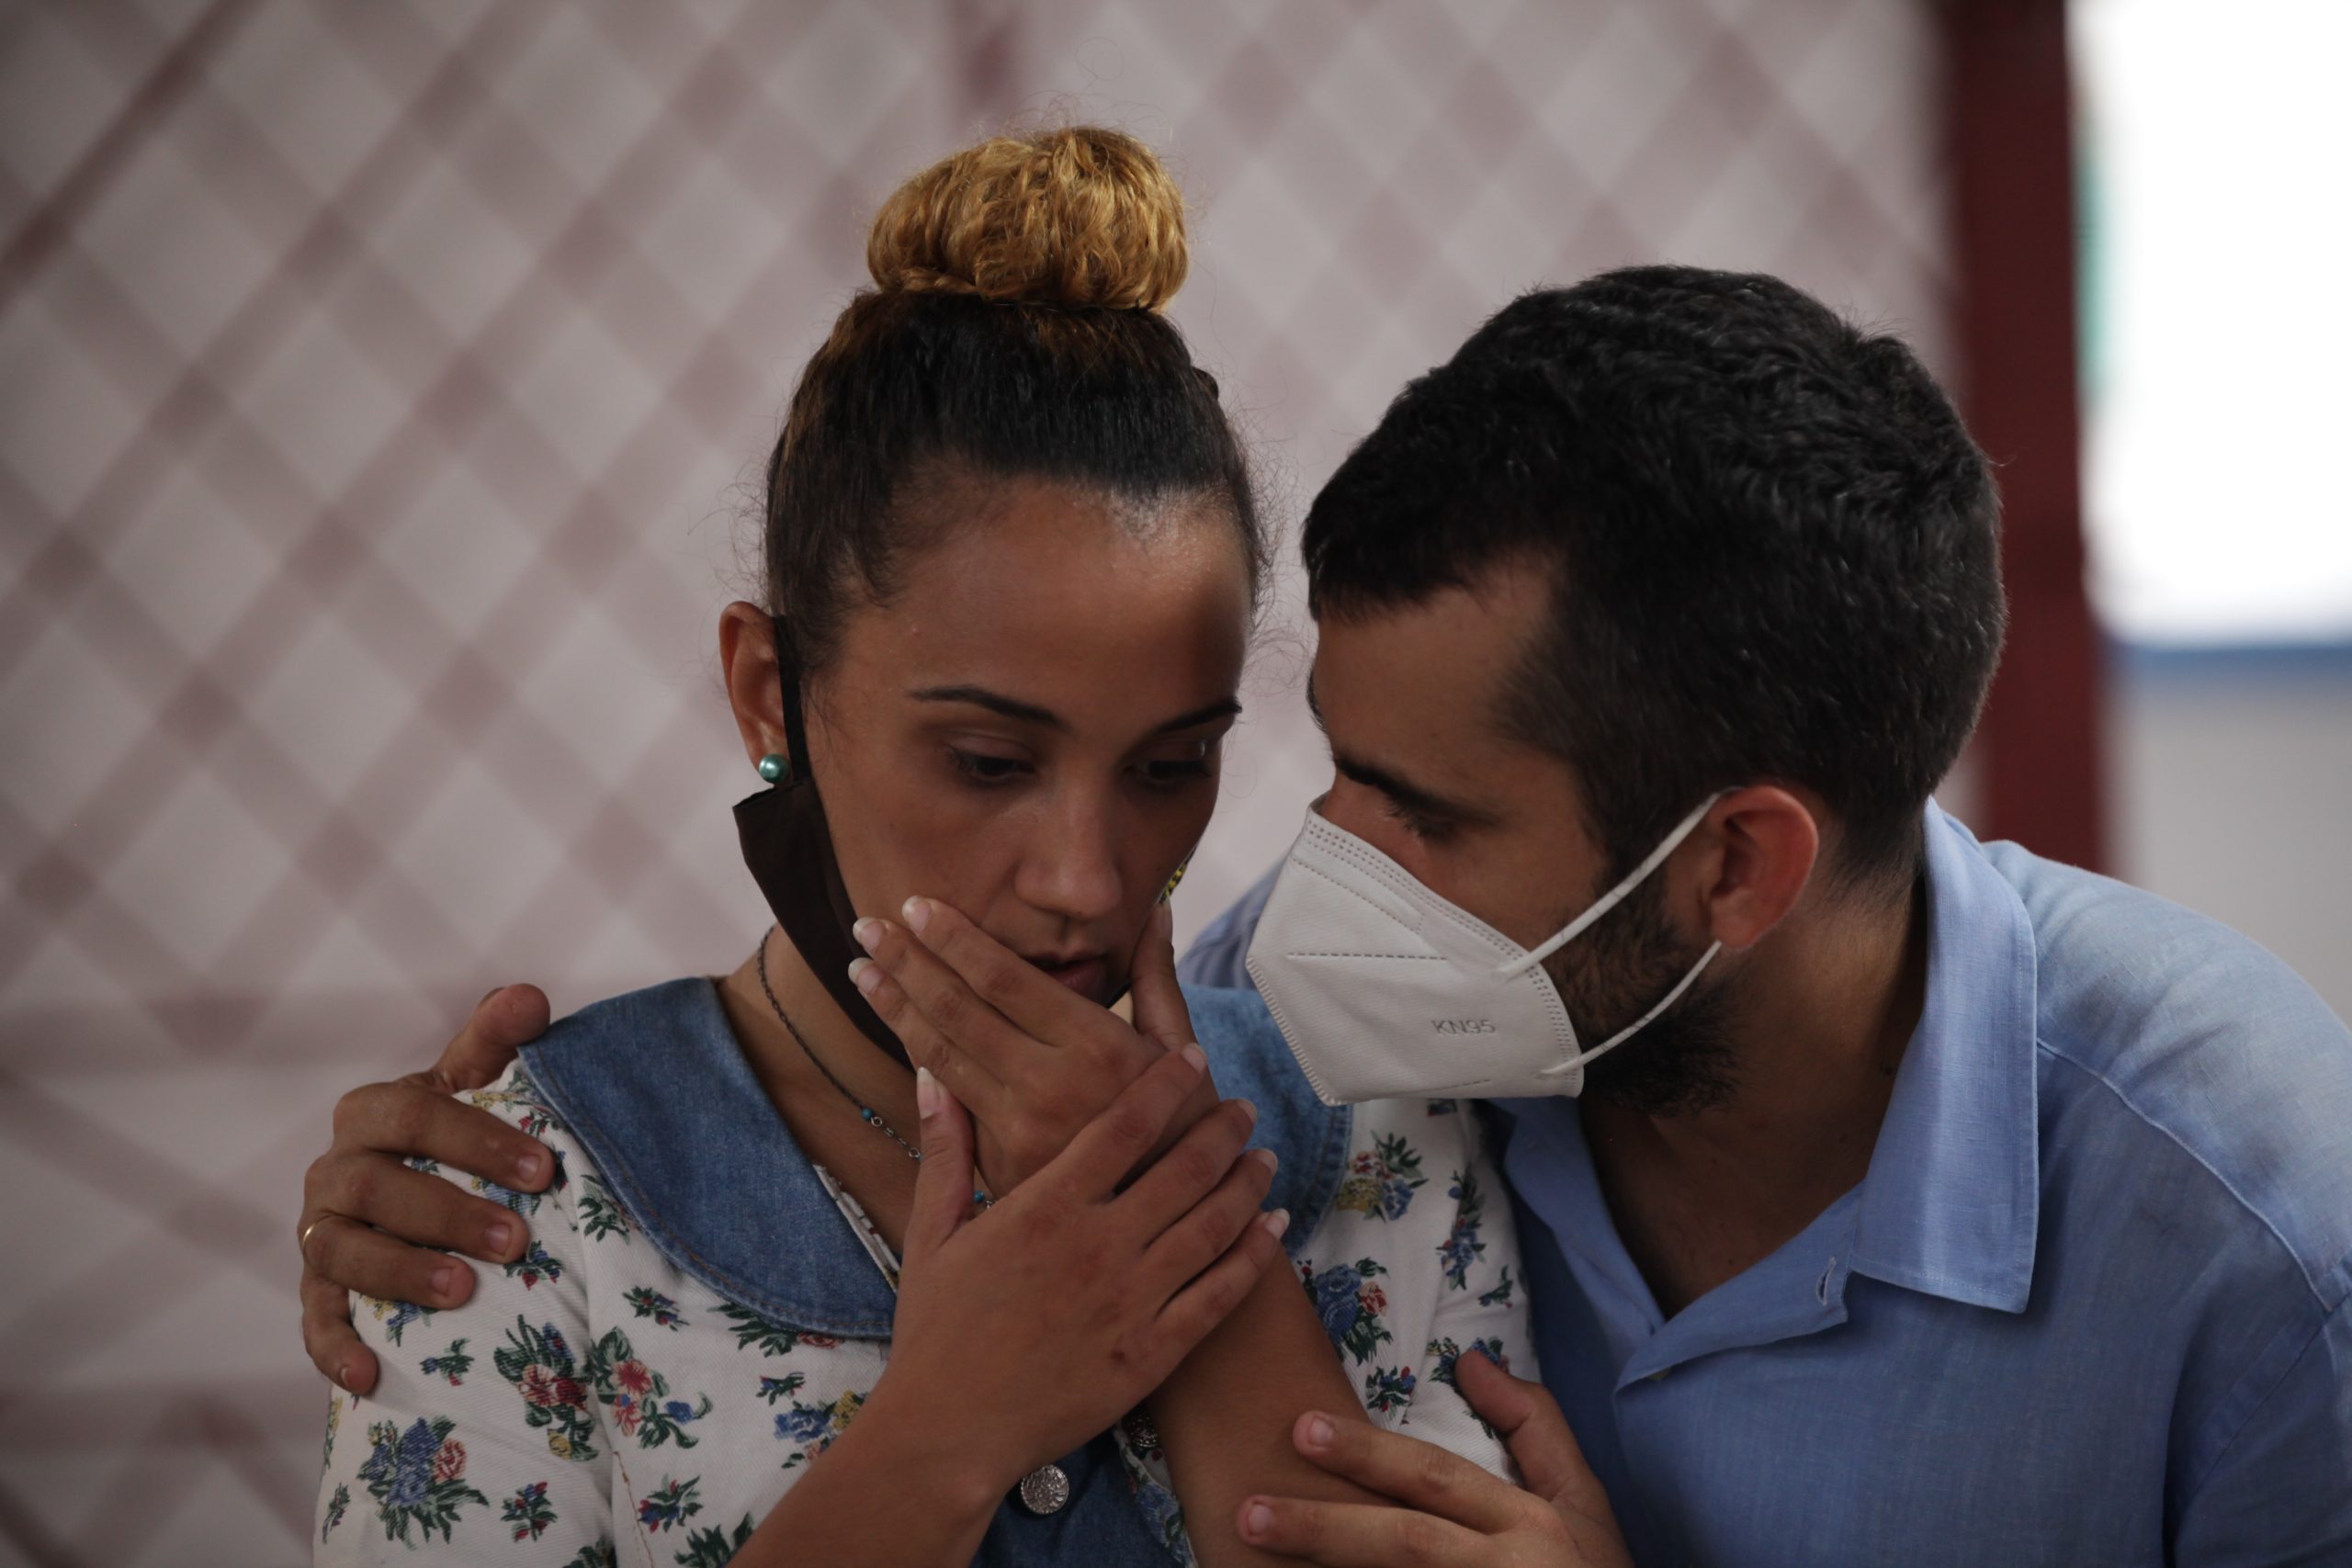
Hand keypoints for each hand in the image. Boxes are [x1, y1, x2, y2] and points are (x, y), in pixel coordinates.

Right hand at [297, 984, 556, 1393]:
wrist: (424, 1201)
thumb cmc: (460, 1137)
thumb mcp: (478, 1087)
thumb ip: (497, 1043)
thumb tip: (528, 996)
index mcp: (372, 1113)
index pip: (414, 1114)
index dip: (477, 1140)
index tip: (544, 1169)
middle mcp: (335, 1172)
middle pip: (375, 1186)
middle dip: (448, 1212)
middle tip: (518, 1238)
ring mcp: (321, 1234)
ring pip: (342, 1253)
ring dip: (401, 1273)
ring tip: (466, 1291)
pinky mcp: (318, 1294)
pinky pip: (314, 1324)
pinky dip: (335, 1349)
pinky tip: (370, 1375)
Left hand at [849, 896, 1218, 1187]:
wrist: (1180, 1231)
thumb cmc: (1187, 1130)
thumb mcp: (1181, 1050)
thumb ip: (1156, 977)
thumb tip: (1157, 909)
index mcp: (1099, 1044)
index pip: (1005, 978)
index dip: (955, 939)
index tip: (916, 905)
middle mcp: (1053, 1084)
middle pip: (959, 1010)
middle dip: (907, 963)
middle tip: (867, 926)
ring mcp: (1023, 1130)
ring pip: (942, 1057)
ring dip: (896, 1009)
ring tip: (863, 970)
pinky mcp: (1005, 1167)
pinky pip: (951, 1106)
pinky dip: (920, 1063)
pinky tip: (899, 1032)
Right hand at [857, 1042, 1291, 1499]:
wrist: (949, 1432)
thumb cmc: (935, 1333)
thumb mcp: (930, 1233)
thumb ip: (944, 1150)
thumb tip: (931, 1077)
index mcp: (1047, 1207)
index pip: (1125, 1124)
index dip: (1166, 1083)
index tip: (1191, 1058)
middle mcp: (1100, 1245)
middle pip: (1185, 1166)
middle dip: (1223, 1127)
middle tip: (1243, 1106)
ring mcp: (1134, 1301)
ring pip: (1214, 1224)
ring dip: (1248, 1182)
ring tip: (1264, 1156)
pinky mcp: (1154, 1354)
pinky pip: (1220, 1294)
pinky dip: (1255, 1255)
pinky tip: (1273, 1226)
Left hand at [1234, 1350, 1633, 1566]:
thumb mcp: (1582, 1505)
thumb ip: (1534, 1429)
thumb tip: (1471, 1360)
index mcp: (1529, 1524)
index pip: (1436, 1480)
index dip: (1368, 1454)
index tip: (1300, 1427)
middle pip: (1404, 1544)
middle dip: (1323, 1528)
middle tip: (1249, 1511)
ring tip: (1251, 1560)